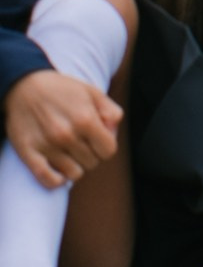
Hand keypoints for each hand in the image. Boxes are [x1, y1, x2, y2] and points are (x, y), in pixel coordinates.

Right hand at [4, 63, 121, 190]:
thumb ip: (111, 111)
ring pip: (74, 174)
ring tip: (69, 151)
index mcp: (85, 119)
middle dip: (90, 153)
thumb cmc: (62, 90)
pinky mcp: (29, 154)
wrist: (24, 86)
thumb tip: (113, 132)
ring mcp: (47, 147)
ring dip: (75, 165)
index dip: (106, 146)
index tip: (98, 139)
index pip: (108, 151)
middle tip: (81, 141)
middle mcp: (67, 135)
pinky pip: (49, 180)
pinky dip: (57, 180)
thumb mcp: (92, 92)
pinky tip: (58, 168)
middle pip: (92, 163)